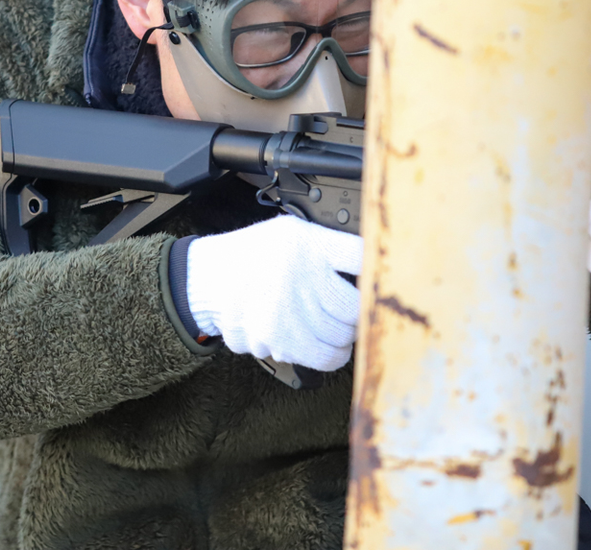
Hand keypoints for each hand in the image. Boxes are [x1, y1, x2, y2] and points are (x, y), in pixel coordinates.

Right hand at [186, 214, 361, 370]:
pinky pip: (327, 357)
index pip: (361, 256)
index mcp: (308, 243)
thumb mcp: (291, 231)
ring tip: (334, 325)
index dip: (376, 270)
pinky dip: (334, 354)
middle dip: (359, 310)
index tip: (379, 279)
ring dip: (345, 334)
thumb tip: (372, 264)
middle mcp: (300, 274)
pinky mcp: (281, 339)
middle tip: (350, 308)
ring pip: (345, 334)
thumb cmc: (255, 255)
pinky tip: (327, 343)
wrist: (211, 280)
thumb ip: (329, 245)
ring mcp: (291, 309)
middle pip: (357, 303)